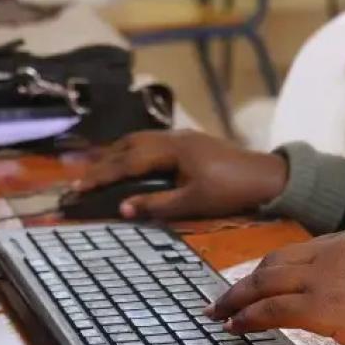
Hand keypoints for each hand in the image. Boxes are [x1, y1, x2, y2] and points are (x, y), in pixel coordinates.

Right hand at [73, 129, 288, 219]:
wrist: (266, 176)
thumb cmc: (231, 191)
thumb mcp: (193, 202)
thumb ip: (157, 204)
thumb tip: (122, 208)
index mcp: (172, 149)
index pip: (127, 162)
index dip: (101, 175)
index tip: (78, 188)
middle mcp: (173, 137)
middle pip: (128, 145)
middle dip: (102, 163)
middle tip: (79, 180)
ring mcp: (182, 136)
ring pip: (139, 139)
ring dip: (117, 153)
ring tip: (97, 168)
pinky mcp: (189, 141)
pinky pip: (151, 141)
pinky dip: (133, 150)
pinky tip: (130, 160)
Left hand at [206, 226, 344, 344]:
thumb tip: (328, 293)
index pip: (300, 251)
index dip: (271, 269)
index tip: (254, 283)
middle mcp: (338, 249)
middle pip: (276, 261)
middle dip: (245, 281)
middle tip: (222, 298)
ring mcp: (329, 276)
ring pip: (268, 282)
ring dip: (238, 299)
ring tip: (219, 313)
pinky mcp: (325, 307)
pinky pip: (274, 310)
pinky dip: (250, 318)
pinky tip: (237, 327)